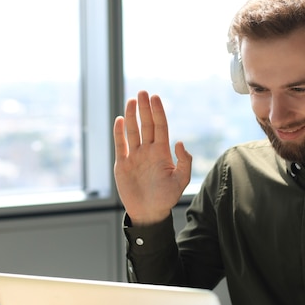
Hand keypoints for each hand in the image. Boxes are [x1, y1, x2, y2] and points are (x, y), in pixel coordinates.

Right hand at [113, 91, 191, 224]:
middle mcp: (148, 151)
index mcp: (162, 152)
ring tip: (132, 100)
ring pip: (133, 131)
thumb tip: (179, 142)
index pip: (160, 127)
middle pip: (146, 125)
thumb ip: (185, 162)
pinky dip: (119, 133)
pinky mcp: (122, 164)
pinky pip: (120, 145)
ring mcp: (134, 156)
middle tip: (142, 92)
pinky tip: (120, 120)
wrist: (149, 212)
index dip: (158, 112)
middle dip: (145, 108)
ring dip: (132, 115)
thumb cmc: (166, 197)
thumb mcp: (181, 180)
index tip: (155, 97)